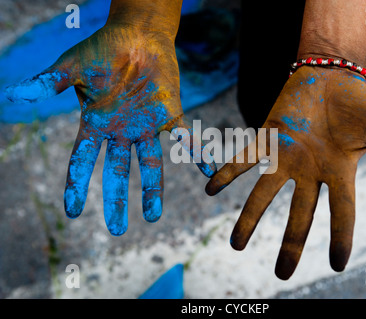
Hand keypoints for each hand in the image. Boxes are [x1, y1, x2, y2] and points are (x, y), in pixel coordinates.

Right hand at [5, 7, 215, 235]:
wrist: (138, 36)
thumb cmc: (102, 49)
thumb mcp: (73, 67)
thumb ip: (49, 83)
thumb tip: (14, 94)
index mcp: (97, 124)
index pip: (83, 160)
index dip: (76, 184)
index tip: (72, 212)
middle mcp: (122, 131)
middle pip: (118, 171)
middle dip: (117, 200)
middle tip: (119, 229)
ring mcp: (147, 126)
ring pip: (151, 164)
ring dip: (152, 188)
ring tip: (154, 216)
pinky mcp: (171, 115)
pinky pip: (186, 139)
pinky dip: (197, 154)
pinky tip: (209, 171)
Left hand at [206, 66, 365, 278]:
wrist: (330, 75)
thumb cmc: (358, 102)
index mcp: (338, 172)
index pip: (342, 212)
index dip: (341, 237)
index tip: (338, 264)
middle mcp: (309, 171)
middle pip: (299, 214)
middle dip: (291, 243)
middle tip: (281, 274)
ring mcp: (286, 157)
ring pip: (265, 193)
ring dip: (249, 217)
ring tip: (235, 245)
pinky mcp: (267, 137)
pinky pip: (244, 158)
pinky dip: (227, 172)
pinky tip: (210, 189)